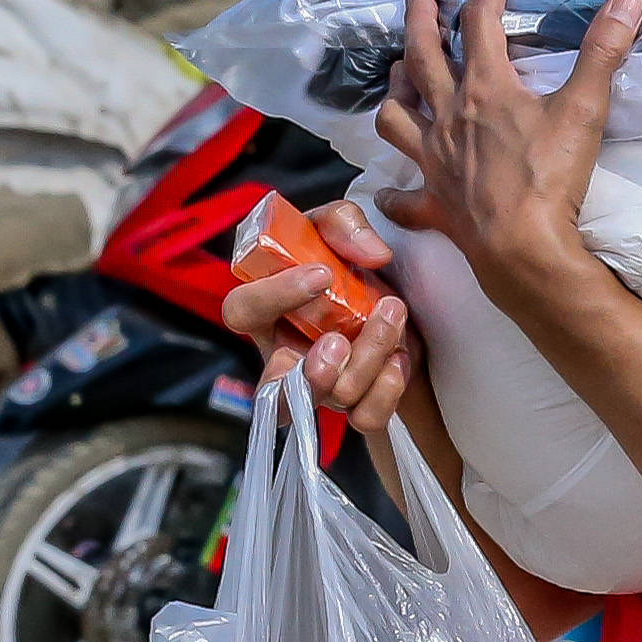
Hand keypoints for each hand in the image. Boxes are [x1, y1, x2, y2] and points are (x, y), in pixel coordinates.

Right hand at [216, 201, 417, 433]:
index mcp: (266, 310)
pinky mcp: (358, 406)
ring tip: (393, 312)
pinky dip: (388, 388)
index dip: (272, 297)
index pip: (241, 310)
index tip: (321, 274)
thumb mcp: (339, 226)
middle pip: (275, 387)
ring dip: (369, 354)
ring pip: (334, 395)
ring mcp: (322, 387)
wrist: (399, 295)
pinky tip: (400, 356)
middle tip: (340, 340)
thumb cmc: (349, 263)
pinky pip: (366, 417)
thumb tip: (371, 253)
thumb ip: (345, 224)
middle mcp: (286, 356)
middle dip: (312, 369)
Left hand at [374, 0, 639, 313]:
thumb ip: (603, 51)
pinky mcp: (433, 204)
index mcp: (483, 88)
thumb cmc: (550, 178)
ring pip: (396, 116)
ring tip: (399, 75)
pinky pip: (403, 198)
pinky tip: (390, 192)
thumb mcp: (583, 109)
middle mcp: (447, 117)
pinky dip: (394, 193)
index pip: (481, 18)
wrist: (521, 249)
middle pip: (422, 56)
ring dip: (395, 91)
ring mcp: (432, 161)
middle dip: (419, 18)